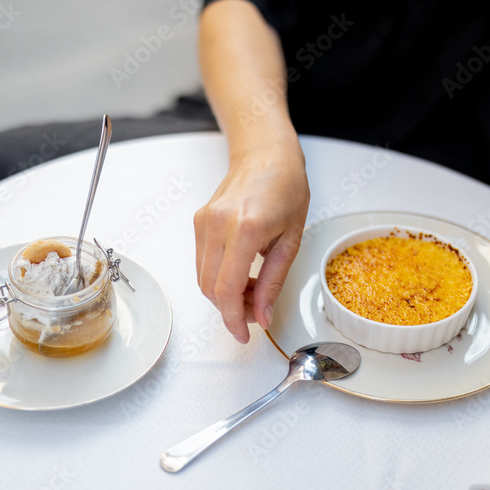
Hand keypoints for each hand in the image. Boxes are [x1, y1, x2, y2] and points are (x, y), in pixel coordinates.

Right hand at [194, 145, 309, 342]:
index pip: (227, 290)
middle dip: (232, 310)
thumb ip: (274, 282)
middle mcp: (217, 225)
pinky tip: (242, 275)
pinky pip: (203, 263)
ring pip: (203, 278)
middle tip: (257, 312)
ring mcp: (204, 222)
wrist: (266, 155)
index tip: (244, 334)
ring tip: (254, 290)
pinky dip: (220, 278)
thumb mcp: (291, 240)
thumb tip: (263, 316)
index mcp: (245, 228)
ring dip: (226, 295)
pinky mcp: (199, 222)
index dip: (234, 319)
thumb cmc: (285, 188)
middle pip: (211, 288)